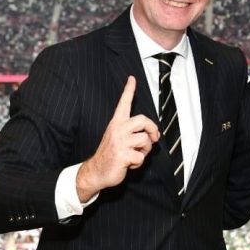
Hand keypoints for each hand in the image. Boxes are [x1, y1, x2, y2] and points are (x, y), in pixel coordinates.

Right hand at [77, 76, 159, 200]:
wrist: (96, 171)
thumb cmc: (110, 154)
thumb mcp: (119, 139)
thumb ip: (133, 133)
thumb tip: (153, 135)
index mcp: (116, 123)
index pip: (123, 103)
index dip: (128, 90)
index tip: (132, 79)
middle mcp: (117, 129)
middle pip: (142, 120)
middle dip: (152, 129)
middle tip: (153, 138)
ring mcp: (119, 142)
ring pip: (145, 140)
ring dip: (145, 150)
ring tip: (136, 154)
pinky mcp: (122, 155)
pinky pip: (141, 156)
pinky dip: (138, 162)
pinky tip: (129, 163)